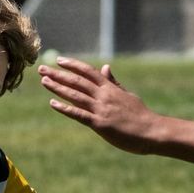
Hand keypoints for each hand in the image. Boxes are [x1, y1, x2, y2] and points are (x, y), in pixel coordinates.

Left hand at [38, 59, 159, 153]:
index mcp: (110, 88)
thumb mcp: (127, 95)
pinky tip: (53, 103)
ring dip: (58, 87)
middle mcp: (104, 96)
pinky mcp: (100, 124)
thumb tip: (105, 67)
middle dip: (58, 74)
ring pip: (75, 95)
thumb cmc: (141, 115)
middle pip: (77, 81)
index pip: (88, 72)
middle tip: (41, 68)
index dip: (72, 65)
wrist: (152, 131)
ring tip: (43, 81)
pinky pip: (79, 114)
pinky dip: (65, 108)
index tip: (59, 60)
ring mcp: (101, 109)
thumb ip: (113, 82)